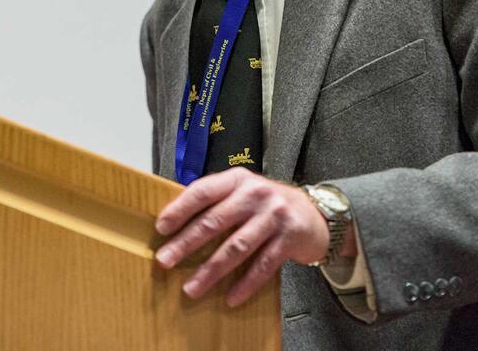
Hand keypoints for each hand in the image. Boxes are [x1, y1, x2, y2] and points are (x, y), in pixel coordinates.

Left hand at [154, 168, 336, 306]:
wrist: (316, 213)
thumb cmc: (268, 205)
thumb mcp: (243, 192)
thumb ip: (217, 201)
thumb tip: (176, 221)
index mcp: (237, 179)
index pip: (202, 191)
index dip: (180, 209)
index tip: (161, 228)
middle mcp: (255, 194)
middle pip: (215, 221)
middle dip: (186, 243)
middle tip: (165, 260)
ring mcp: (274, 216)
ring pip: (236, 247)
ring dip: (211, 270)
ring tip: (191, 288)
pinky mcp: (289, 238)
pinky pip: (263, 266)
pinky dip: (245, 284)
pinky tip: (231, 297)